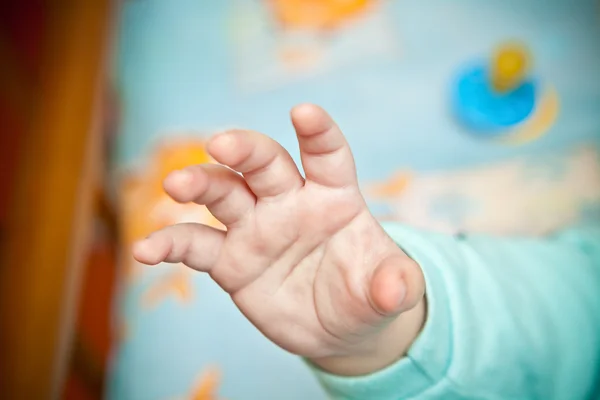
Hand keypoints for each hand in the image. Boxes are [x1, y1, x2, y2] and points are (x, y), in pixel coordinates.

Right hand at [133, 104, 425, 374]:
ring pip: (223, 193)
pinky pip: (196, 246)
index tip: (304, 113)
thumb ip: (395, 284)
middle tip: (221, 145)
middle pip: (263, 163)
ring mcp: (255, 228)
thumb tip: (396, 289)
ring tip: (177, 186)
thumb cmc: (367, 294)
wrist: (339, 327)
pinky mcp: (230, 260)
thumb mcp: (390, 291)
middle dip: (243, 149)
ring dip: (199, 184)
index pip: (326, 155)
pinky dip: (170, 244)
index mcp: (333, 198)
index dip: (318, 132)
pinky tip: (147, 250)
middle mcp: (289, 203)